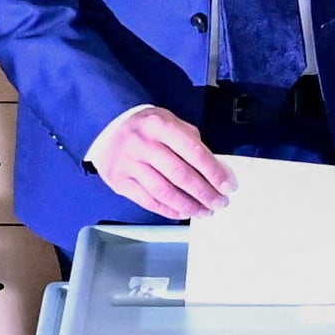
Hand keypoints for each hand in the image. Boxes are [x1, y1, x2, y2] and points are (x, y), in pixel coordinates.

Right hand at [91, 104, 232, 217]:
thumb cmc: (146, 127)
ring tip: (204, 211)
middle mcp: (143, 144)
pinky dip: (169, 210)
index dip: (214, 172)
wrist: (106, 125)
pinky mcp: (120, 181)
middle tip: (220, 202)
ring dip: (189, 206)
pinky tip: (183, 212)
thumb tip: (215, 170)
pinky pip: (148, 201)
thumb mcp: (170, 122)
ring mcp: (129, 164)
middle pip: (181, 175)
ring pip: (165, 192)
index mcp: (160, 125)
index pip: (194, 152)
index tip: (228, 186)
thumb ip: (191, 142)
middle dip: (205, 193)